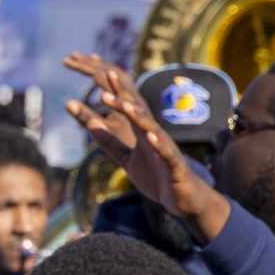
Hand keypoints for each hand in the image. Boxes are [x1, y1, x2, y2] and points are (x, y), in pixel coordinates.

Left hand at [62, 53, 230, 241]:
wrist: (185, 201)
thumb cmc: (157, 177)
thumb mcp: (127, 160)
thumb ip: (109, 143)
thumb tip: (89, 124)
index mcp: (143, 134)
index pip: (129, 109)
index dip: (117, 91)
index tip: (104, 72)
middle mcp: (155, 136)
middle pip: (139, 112)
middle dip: (124, 95)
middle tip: (108, 75)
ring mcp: (166, 150)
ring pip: (153, 129)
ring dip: (139, 117)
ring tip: (125, 104)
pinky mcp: (176, 166)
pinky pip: (167, 153)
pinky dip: (159, 144)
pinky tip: (151, 136)